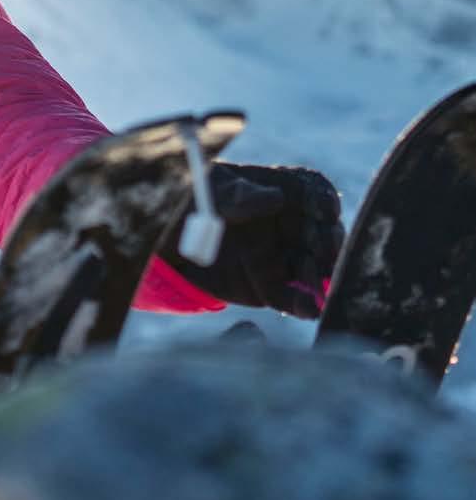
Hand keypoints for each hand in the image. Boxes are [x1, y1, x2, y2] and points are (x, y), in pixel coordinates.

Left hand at [161, 163, 343, 319]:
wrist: (169, 248)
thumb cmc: (196, 204)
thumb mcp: (212, 191)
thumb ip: (239, 194)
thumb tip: (275, 198)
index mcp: (282, 191)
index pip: (315, 192)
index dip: (326, 200)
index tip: (327, 210)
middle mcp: (291, 225)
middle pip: (325, 232)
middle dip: (330, 242)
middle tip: (325, 251)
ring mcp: (285, 257)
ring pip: (316, 267)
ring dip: (320, 277)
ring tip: (313, 286)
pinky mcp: (274, 287)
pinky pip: (295, 298)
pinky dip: (304, 305)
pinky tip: (307, 309)